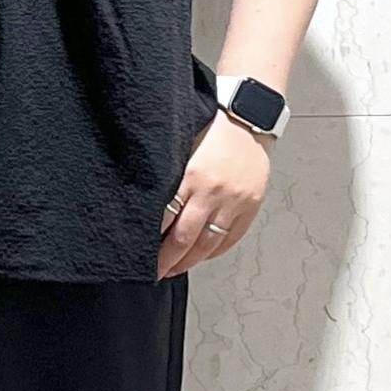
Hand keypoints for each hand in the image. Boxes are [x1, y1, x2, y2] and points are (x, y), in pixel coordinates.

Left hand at [158, 109, 273, 277]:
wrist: (248, 116)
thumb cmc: (210, 129)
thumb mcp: (182, 149)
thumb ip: (168, 178)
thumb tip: (147, 209)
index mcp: (192, 176)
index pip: (166, 218)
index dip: (151, 240)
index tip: (140, 254)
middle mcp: (214, 192)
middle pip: (185, 239)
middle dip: (167, 261)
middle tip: (154, 274)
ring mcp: (235, 202)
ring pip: (208, 245)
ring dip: (189, 262)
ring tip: (173, 270)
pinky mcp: (251, 206)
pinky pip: (230, 239)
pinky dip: (213, 252)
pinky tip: (200, 257)